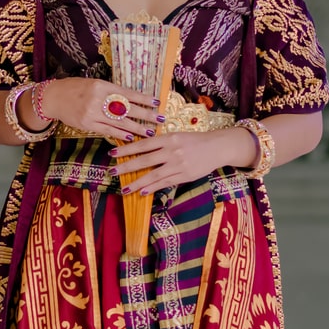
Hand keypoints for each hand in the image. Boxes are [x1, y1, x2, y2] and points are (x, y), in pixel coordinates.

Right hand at [35, 77, 161, 142]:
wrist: (54, 98)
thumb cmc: (76, 88)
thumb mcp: (94, 84)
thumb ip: (111, 91)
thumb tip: (133, 99)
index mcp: (102, 86)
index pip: (128, 93)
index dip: (144, 98)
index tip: (157, 102)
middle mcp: (98, 99)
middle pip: (127, 108)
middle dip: (146, 115)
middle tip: (160, 118)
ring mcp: (92, 113)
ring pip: (120, 122)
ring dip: (137, 128)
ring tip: (151, 131)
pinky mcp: (87, 124)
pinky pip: (108, 130)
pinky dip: (121, 134)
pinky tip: (132, 137)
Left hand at [111, 127, 254, 194]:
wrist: (217, 147)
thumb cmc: (194, 141)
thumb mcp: (176, 136)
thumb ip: (160, 143)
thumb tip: (139, 149)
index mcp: (168, 138)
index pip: (143, 144)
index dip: (126, 149)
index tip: (112, 153)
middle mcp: (172, 151)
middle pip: (145, 160)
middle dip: (126, 167)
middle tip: (112, 171)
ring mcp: (178, 164)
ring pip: (154, 175)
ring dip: (137, 183)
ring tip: (125, 188)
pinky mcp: (185, 175)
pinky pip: (165, 183)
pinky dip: (153, 188)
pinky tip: (142, 192)